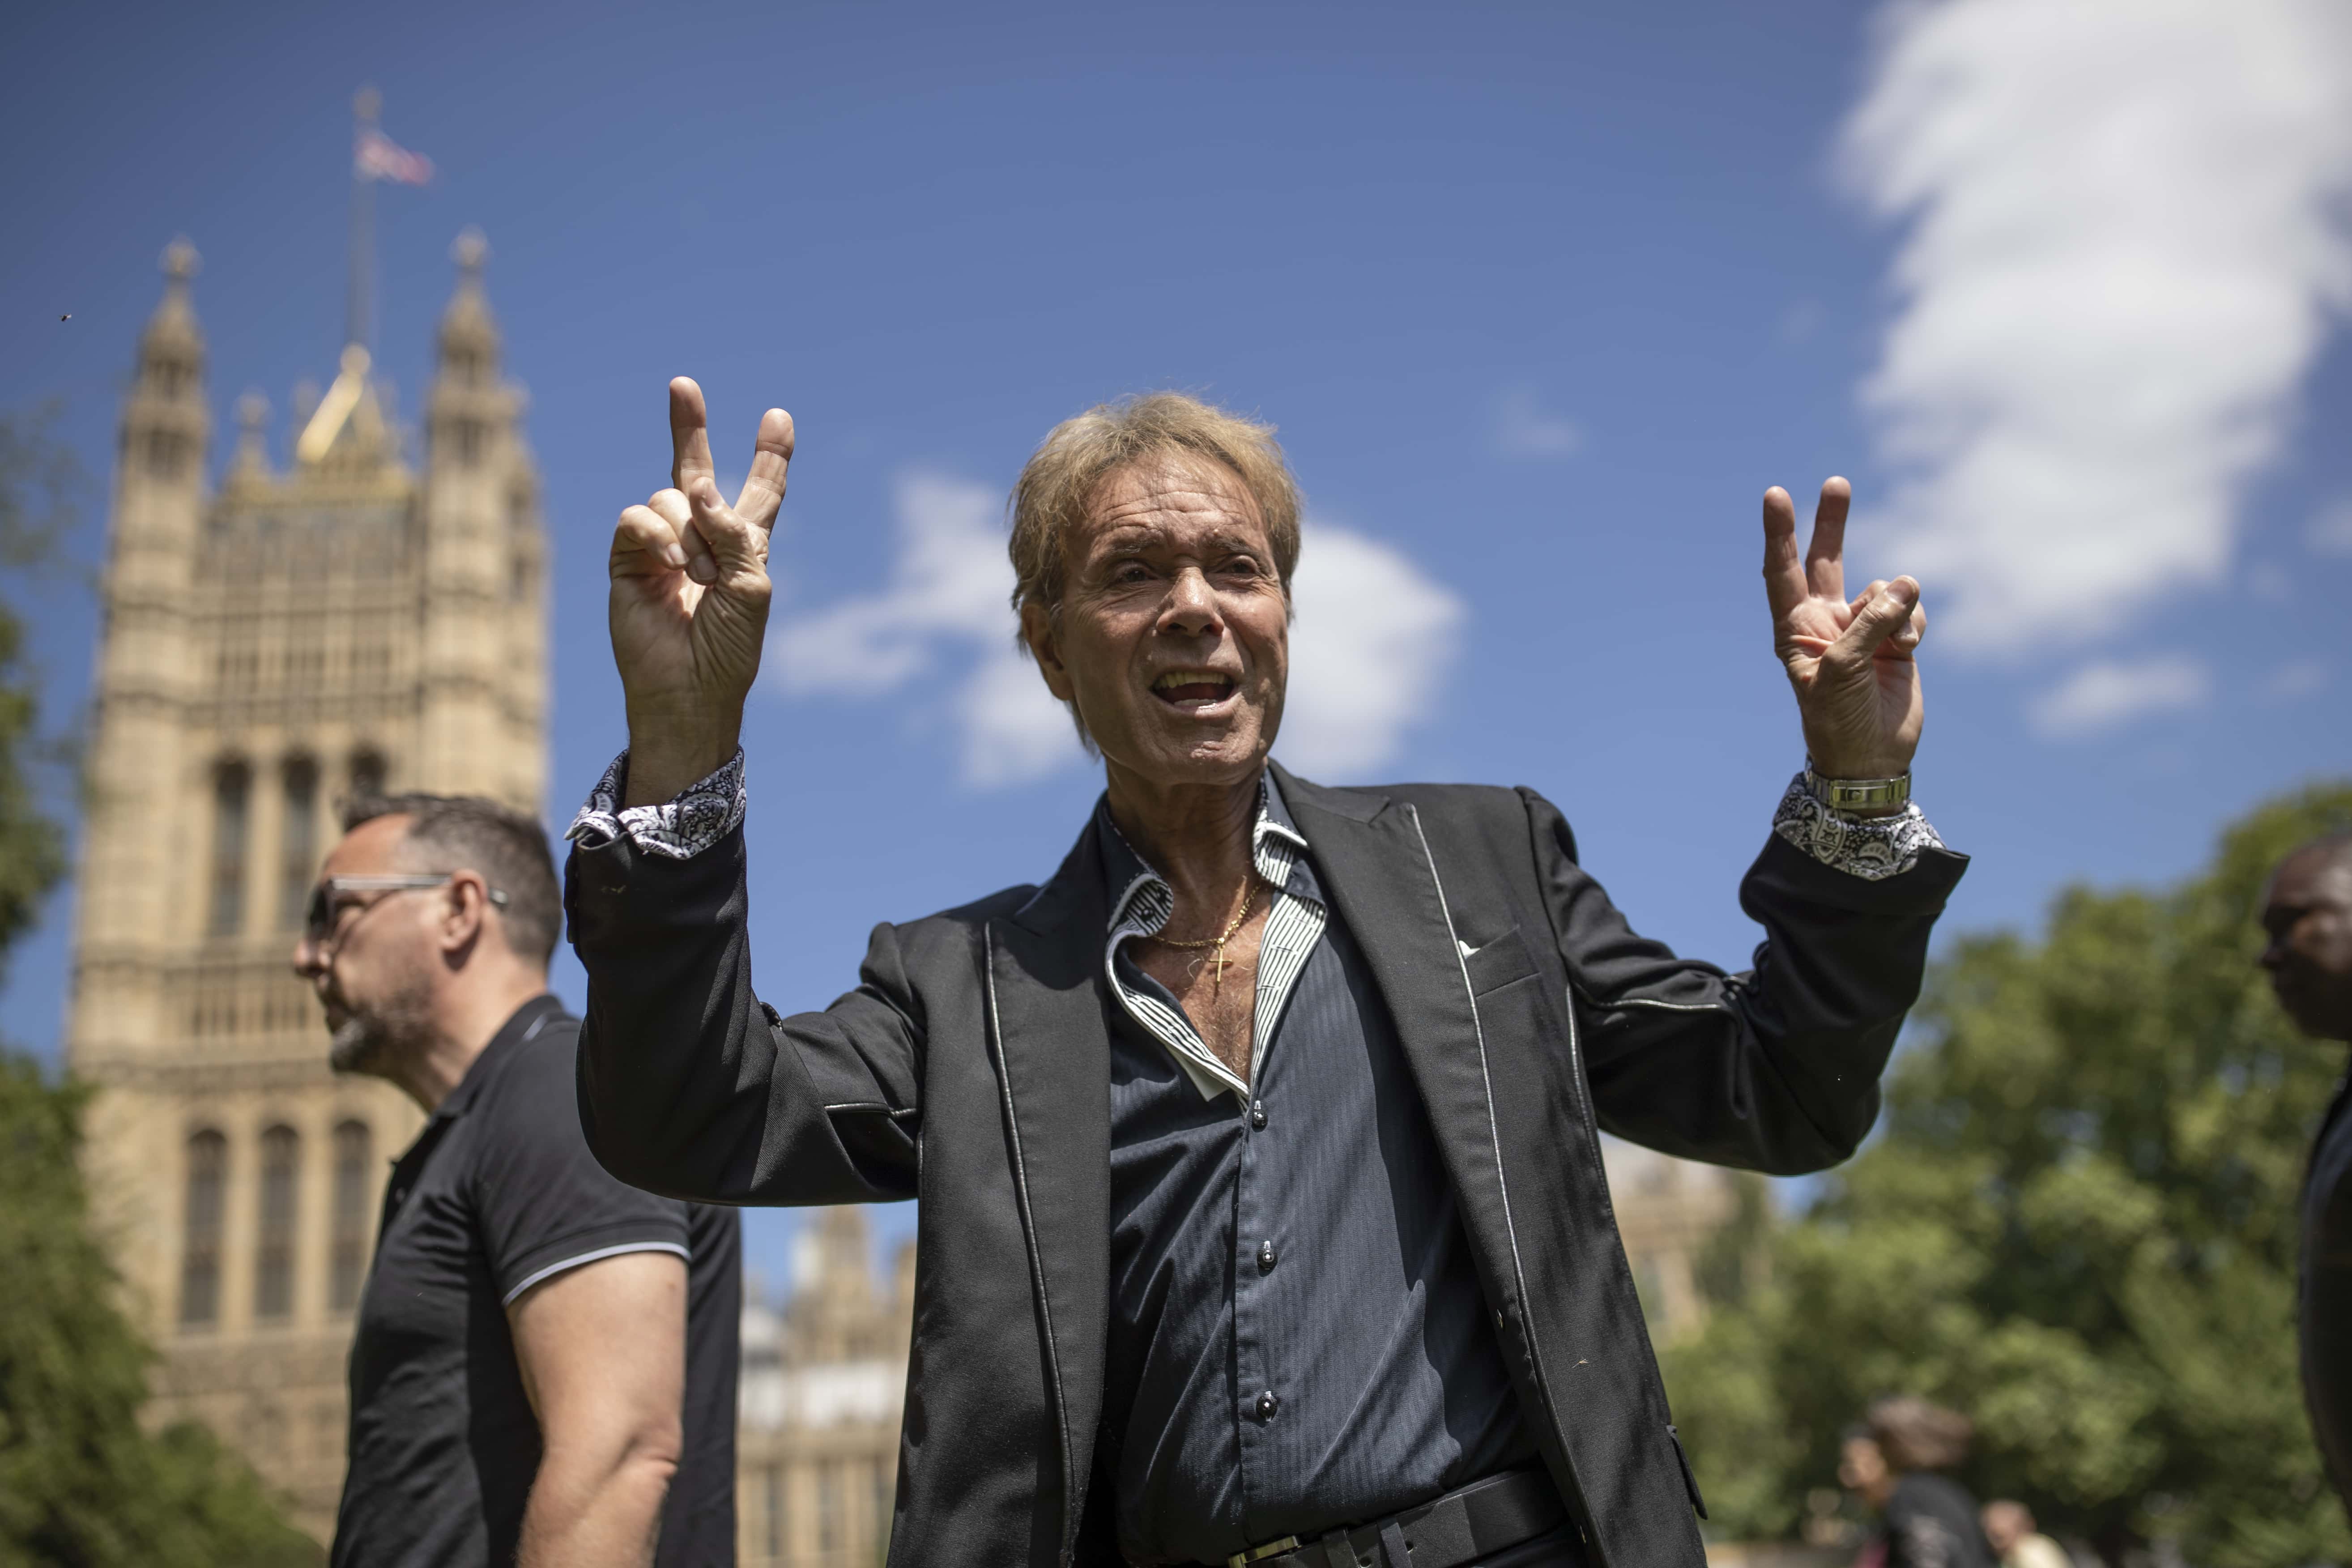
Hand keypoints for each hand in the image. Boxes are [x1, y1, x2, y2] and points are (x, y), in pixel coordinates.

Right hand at [609, 378, 792, 806]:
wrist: (690, 686)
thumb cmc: (730, 647)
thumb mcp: (752, 586)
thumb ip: (734, 532)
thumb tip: (698, 489)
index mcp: (744, 543)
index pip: (759, 491)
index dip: (769, 456)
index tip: (778, 418)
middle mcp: (702, 537)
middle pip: (695, 470)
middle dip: (687, 426)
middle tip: (681, 384)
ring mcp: (662, 545)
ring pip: (670, 498)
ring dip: (692, 532)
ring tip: (700, 576)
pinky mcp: (628, 558)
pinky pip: (637, 517)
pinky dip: (660, 535)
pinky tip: (674, 566)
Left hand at [1761, 478, 1924, 790]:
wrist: (1872, 758)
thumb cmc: (1839, 720)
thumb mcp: (1844, 671)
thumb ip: (1870, 624)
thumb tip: (1905, 583)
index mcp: (1796, 629)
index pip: (1783, 571)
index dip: (1781, 534)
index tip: (1775, 495)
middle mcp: (1827, 622)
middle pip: (1827, 559)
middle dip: (1832, 523)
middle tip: (1836, 482)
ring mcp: (1863, 628)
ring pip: (1885, 589)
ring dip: (1895, 608)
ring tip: (1895, 645)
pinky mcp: (1897, 638)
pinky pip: (1911, 609)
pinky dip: (1913, 624)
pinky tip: (1907, 651)